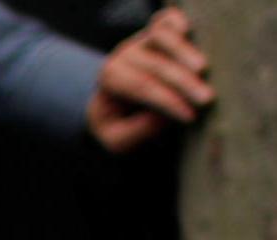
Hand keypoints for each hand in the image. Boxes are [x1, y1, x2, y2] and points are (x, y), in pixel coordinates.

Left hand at [88, 8, 213, 152]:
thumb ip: (137, 132)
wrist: (116, 108)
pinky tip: (192, 32)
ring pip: (161, 37)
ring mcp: (142, 40)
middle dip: (183, 83)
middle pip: (156, 65)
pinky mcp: (158, 31)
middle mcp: (124, 55)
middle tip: (207, 99)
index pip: (142, 87)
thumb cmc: (120, 126)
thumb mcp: (119, 141)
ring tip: (204, 70)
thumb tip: (163, 117)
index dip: (168, 101)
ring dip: (184, 52)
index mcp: (110, 79)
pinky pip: (166, 19)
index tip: (191, 116)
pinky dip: (178, 21)